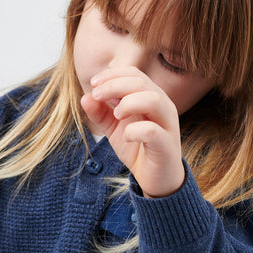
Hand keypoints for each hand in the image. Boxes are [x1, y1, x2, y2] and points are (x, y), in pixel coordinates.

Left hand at [80, 67, 184, 197]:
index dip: (112, 75)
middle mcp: (163, 106)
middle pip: (141, 82)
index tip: (93, 84)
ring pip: (153, 100)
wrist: (155, 179)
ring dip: (129, 102)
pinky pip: (153, 131)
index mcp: (151, 97)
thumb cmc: (136, 147)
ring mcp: (167, 125)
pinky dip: (135, 130)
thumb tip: (85, 97)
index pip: (134, 74)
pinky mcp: (166, 145)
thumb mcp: (113, 128)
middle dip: (114, 85)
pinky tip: (125, 136)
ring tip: (116, 114)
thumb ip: (100, 112)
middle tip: (96, 95)